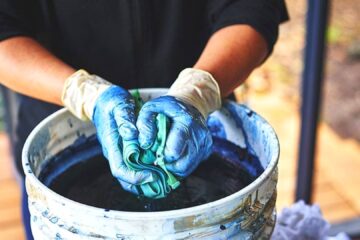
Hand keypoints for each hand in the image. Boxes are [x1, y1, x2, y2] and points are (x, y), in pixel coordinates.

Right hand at [62, 70, 154, 193]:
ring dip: (147, 180)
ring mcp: (120, 152)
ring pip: (132, 174)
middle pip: (126, 179)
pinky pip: (136, 166)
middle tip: (163, 182)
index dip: (135, 177)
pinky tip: (161, 169)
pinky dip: (147, 170)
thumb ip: (125, 119)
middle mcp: (115, 153)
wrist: (104, 100)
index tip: (152, 174)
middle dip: (144, 185)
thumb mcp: (119, 105)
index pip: (120, 170)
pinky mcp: (126, 150)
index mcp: (111, 144)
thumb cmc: (112, 102)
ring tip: (165, 179)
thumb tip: (131, 135)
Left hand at [137, 95, 212, 176]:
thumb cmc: (169, 107)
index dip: (161, 156)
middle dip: (167, 164)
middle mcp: (199, 134)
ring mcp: (205, 144)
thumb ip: (145, 124)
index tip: (155, 152)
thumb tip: (144, 144)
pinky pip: (192, 166)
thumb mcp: (152, 108)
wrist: (191, 104)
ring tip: (166, 156)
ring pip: (187, 168)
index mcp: (186, 122)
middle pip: (181, 164)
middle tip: (159, 157)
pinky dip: (181, 164)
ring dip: (174, 166)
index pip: (173, 152)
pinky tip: (175, 154)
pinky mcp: (207, 150)